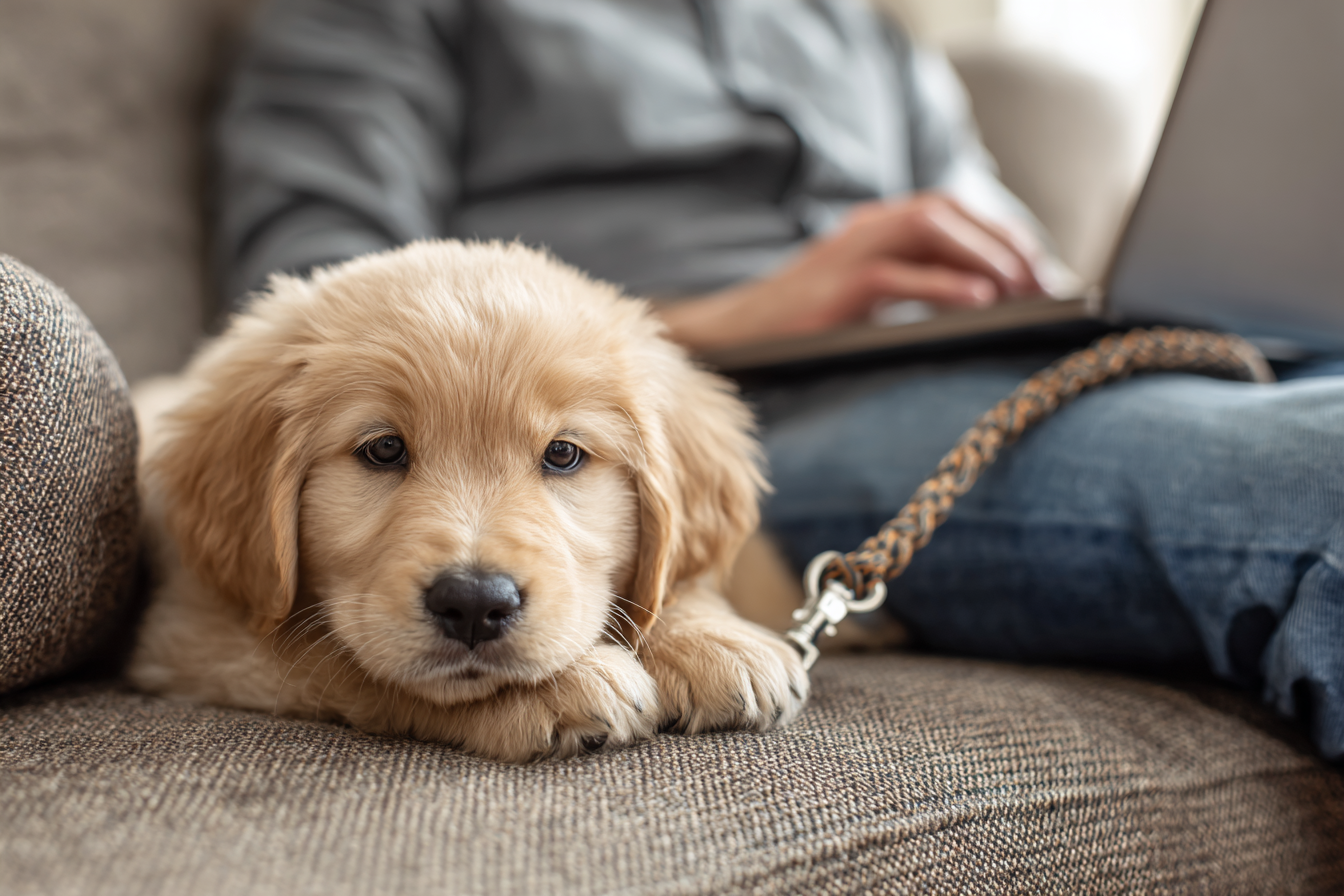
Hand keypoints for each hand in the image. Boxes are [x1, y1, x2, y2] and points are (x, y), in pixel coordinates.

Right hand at [657, 192, 1046, 352]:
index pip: (950, 209)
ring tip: (1020, 288)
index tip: (1039, 267)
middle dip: (1002, 241)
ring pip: (930, 229)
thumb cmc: (803, 323)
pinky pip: (899, 276)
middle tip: (1042, 282)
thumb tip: (982, 298)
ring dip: (984, 255)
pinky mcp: (837, 289)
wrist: (736, 335)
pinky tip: (980, 303)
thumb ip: (911, 282)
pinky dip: (945, 287)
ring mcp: (848, 253)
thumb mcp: (864, 294)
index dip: (1000, 232)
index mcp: (874, 226)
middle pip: (948, 210)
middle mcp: (865, 227)